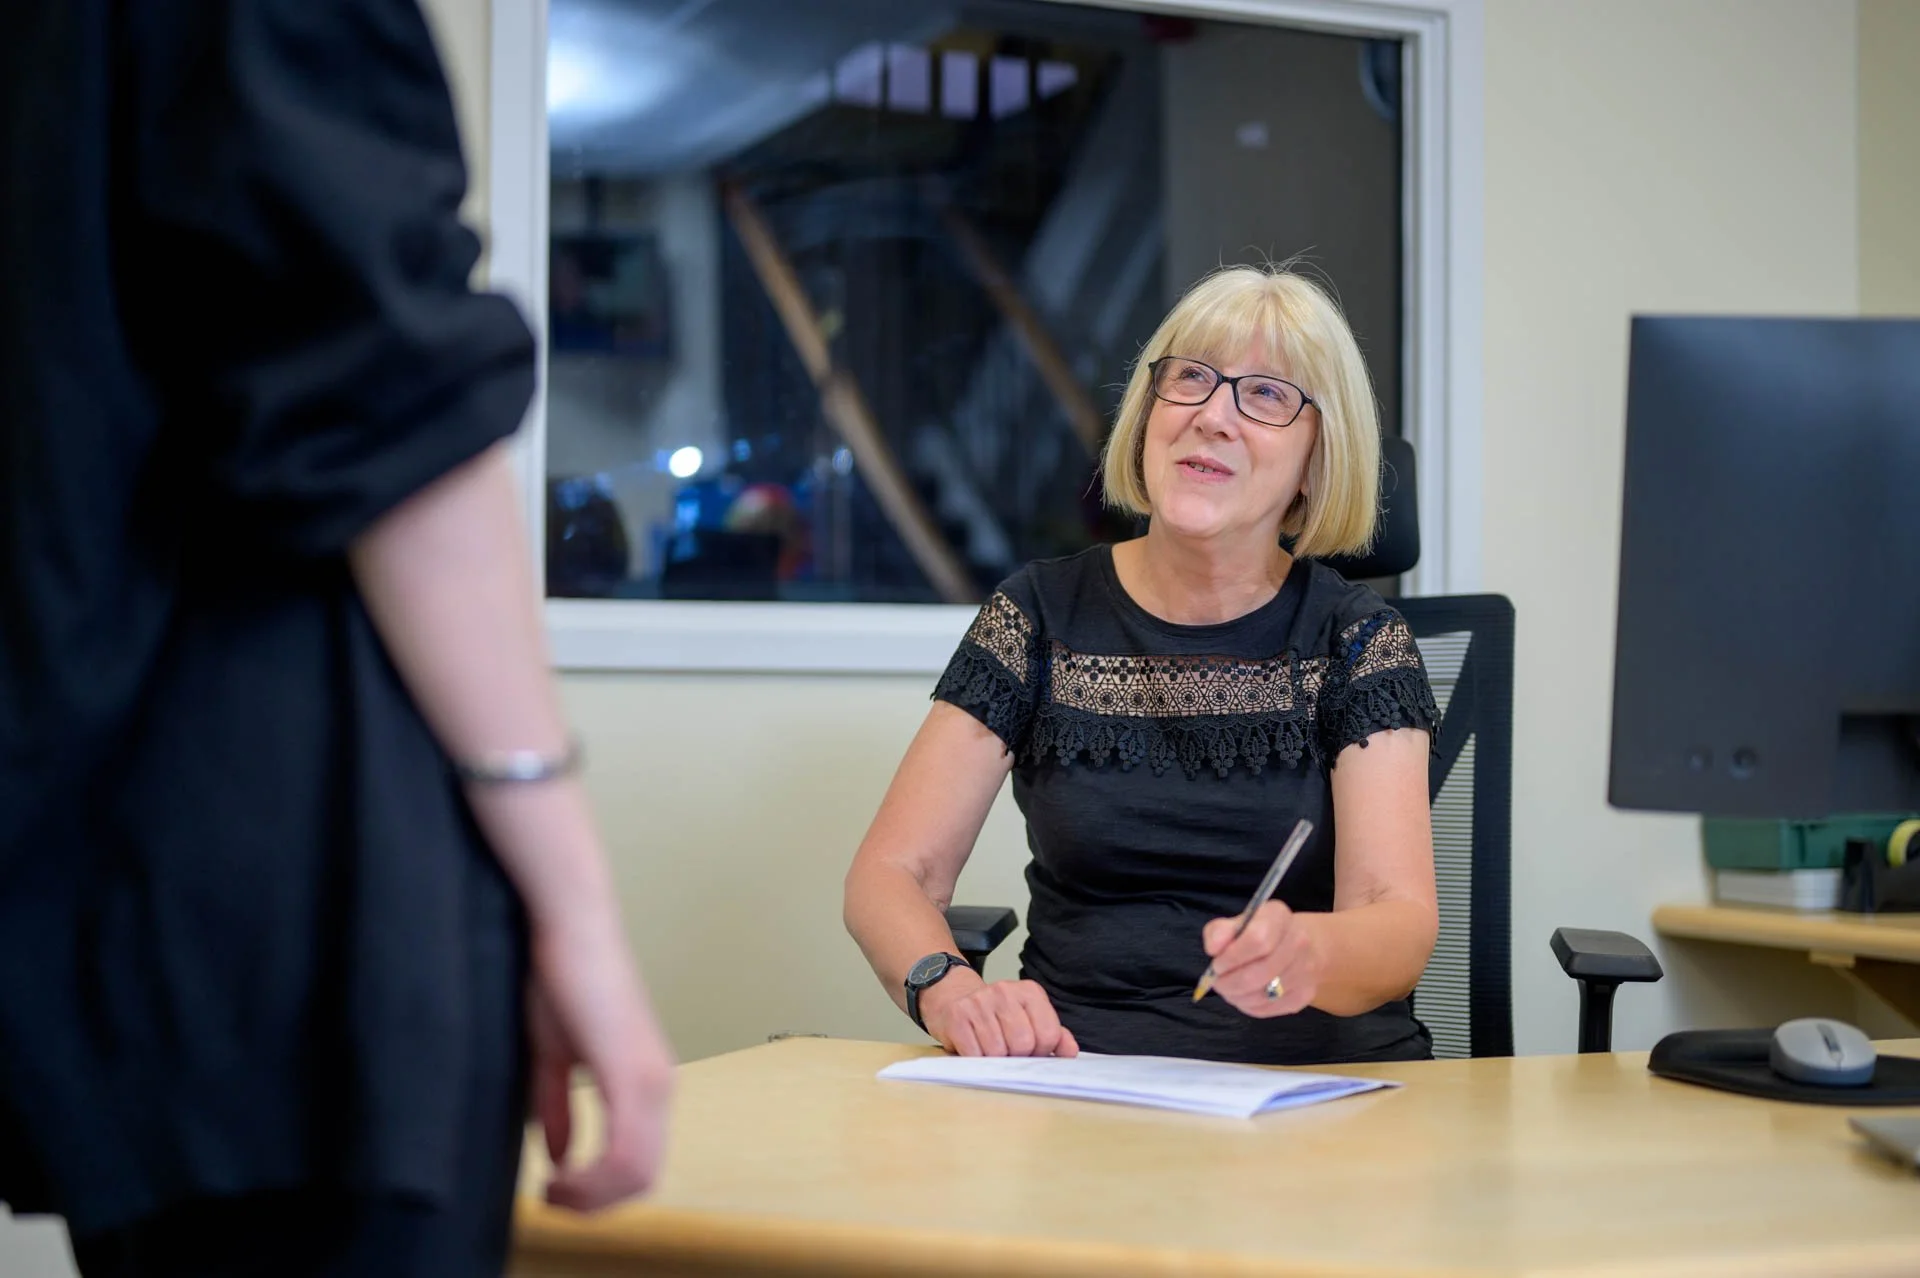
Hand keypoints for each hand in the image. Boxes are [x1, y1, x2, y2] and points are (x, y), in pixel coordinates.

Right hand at [527, 915, 675, 1212]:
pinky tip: (558, 1175)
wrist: (570, 927)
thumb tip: (559, 1155)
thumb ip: (560, 1107)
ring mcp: (651, 1080)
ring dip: (592, 1196)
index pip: (641, 1164)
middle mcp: (660, 1085)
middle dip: (595, 1203)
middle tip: (553, 1200)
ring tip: (553, 1191)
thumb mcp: (556, 1056)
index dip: (600, 1194)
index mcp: (646, 1082)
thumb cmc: (562, 979)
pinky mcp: (632, 1073)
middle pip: (644, 1178)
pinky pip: (625, 1154)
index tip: (557, 1193)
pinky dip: (592, 1180)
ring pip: (638, 1173)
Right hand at [919, 971, 1078, 1056]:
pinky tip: (974, 1047)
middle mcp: (1005, 992)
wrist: (953, 997)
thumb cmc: (996, 1015)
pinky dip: (975, 1059)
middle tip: (1007, 1052)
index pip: (1048, 1035)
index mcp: (1030, 992)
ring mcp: (980, 1002)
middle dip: (1017, 1057)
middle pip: (1023, 1045)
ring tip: (989, 1048)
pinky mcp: (958, 1016)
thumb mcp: (1029, 1018)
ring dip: (994, 1060)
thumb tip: (1070, 1053)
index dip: (1041, 1053)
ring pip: (997, 1052)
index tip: (1031, 1052)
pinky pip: (974, 1054)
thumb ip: (1054, 1035)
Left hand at [1201, 902, 1324, 1017]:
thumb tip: (1214, 948)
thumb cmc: (1259, 932)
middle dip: (1231, 983)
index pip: (1257, 939)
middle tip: (1218, 983)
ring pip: (1264, 994)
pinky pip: (1271, 1008)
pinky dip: (1251, 1007)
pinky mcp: (1306, 993)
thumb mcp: (1236, 924)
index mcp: (1278, 916)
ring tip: (1229, 990)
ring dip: (1238, 997)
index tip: (1217, 965)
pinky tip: (1244, 997)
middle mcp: (1299, 941)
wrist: (1297, 945)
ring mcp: (1306, 969)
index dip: (1232, 957)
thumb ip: (1219, 932)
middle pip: (1260, 972)